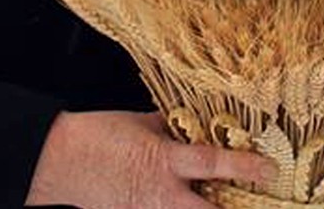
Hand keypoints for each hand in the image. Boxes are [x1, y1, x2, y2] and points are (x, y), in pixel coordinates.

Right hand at [26, 110, 275, 208]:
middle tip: (258, 203)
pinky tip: (181, 201)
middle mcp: (162, 195)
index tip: (269, 168)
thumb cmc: (94, 137)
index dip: (246, 166)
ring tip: (218, 198)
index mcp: (164, 161)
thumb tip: (186, 124)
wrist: (54, 164)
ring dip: (206, 207)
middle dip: (237, 208)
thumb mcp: (136, 123)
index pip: (216, 163)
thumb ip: (166, 127)